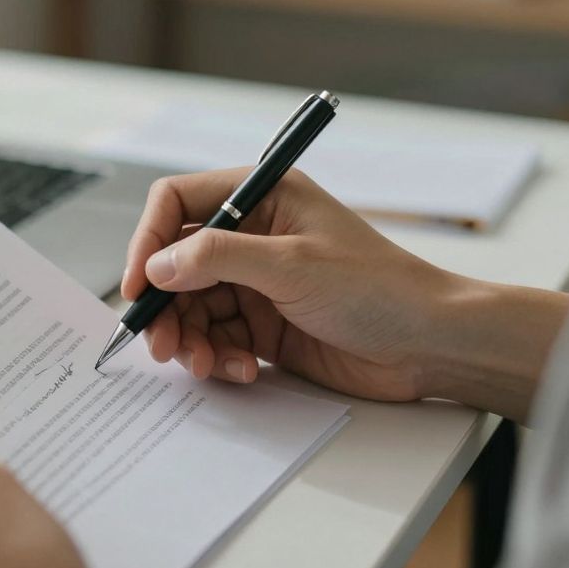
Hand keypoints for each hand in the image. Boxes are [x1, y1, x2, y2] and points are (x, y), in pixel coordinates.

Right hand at [124, 168, 462, 401]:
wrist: (430, 345)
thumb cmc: (379, 288)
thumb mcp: (291, 265)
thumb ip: (217, 258)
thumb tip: (158, 265)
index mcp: (263, 197)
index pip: (178, 203)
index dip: (149, 240)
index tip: (137, 285)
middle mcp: (253, 235)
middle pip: (177, 263)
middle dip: (165, 305)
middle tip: (162, 344)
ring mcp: (257, 282)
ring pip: (191, 307)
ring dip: (189, 338)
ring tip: (205, 364)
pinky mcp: (265, 325)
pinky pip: (218, 338)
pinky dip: (219, 357)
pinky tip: (242, 371)